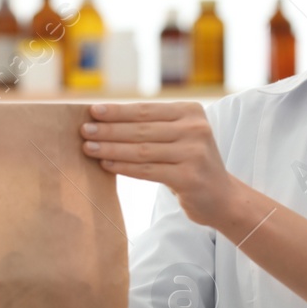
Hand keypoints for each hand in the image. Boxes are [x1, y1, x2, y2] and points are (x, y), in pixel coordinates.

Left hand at [80, 102, 232, 227]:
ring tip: (88, 147)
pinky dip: (123, 167)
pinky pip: (147, 170)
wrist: (222, 197)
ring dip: (111, 148)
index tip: (92, 111)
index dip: (118, 111)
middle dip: (109, 129)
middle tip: (84, 130)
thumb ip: (152, 127)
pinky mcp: (189, 177)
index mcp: (191, 111)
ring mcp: (194, 153)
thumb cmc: (191, 163)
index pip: (146, 110)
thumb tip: (106, 120)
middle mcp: (195, 128)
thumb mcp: (179, 136)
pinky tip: (105, 164)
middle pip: (141, 129)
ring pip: (141, 150)